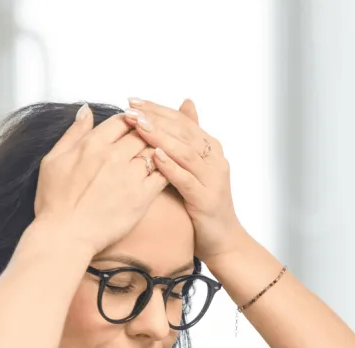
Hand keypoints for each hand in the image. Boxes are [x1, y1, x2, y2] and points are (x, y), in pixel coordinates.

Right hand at [33, 104, 167, 256]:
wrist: (64, 236)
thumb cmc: (54, 203)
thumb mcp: (53, 160)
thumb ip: (73, 133)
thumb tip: (86, 110)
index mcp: (92, 144)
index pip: (121, 121)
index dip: (129, 122)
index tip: (131, 129)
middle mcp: (113, 156)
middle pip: (141, 133)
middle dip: (145, 134)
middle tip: (146, 142)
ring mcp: (129, 177)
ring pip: (154, 151)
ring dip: (157, 151)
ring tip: (157, 156)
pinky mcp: (141, 198)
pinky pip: (163, 175)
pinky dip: (166, 169)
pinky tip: (166, 172)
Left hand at [123, 98, 248, 265]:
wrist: (223, 241)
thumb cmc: (203, 205)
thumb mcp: (193, 169)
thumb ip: (187, 140)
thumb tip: (186, 103)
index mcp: (210, 148)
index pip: (181, 121)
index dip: (157, 109)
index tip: (132, 100)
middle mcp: (214, 159)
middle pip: (183, 131)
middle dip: (155, 118)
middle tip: (131, 108)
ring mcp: (212, 178)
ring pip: (185, 151)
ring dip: (160, 137)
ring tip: (139, 125)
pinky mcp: (206, 199)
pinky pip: (187, 179)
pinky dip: (171, 166)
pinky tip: (155, 156)